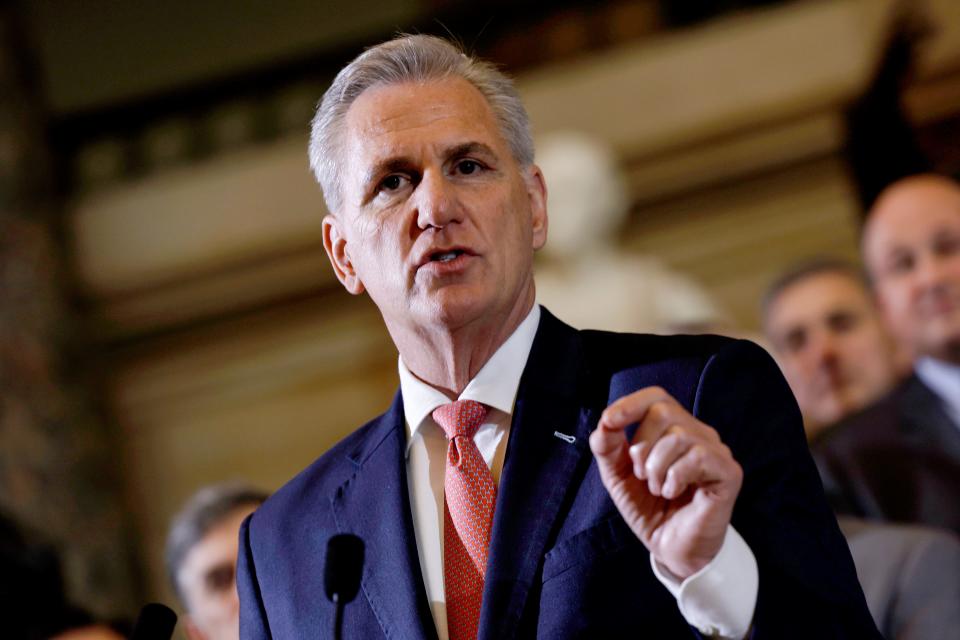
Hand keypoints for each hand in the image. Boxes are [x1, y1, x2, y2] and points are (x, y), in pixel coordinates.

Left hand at [588, 386, 741, 578]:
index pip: (656, 397)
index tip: (609, 421)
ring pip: (679, 436)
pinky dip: (675, 477)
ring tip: (658, 488)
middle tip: (642, 475)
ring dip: (656, 467)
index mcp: (673, 428)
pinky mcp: (728, 472)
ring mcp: (716, 451)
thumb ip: (607, 447)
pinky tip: (673, 493)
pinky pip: (698, 457)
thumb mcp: (618, 475)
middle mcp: (698, 433)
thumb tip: (605, 422)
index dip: (631, 403)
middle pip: (664, 411)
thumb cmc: (650, 508)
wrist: (671, 549)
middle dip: (641, 445)